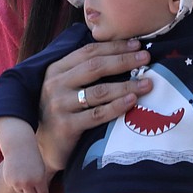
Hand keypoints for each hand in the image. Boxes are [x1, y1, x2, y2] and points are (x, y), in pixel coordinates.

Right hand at [2, 145, 51, 192]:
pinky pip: (14, 186)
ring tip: (24, 172)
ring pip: (22, 190)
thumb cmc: (33, 158)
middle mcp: (28, 182)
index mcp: (39, 179)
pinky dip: (16, 181)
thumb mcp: (40, 169)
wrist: (19, 147)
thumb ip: (38, 182)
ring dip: (23, 185)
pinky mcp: (9, 181)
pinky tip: (16, 171)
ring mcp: (17, 183)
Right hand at [36, 39, 151, 172]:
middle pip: (95, 67)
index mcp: (56, 69)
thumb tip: (124, 53)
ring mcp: (59, 105)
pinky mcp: (66, 126)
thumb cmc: (63, 111)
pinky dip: (117, 106)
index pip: (88, 52)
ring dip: (126, 85)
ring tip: (147, 83)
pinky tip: (132, 101)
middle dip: (124, 61)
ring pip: (99, 91)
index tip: (137, 45)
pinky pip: (97, 114)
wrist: (45, 147)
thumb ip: (86, 70)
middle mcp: (55, 84)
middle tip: (146, 58)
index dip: (114, 47)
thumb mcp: (67, 86)